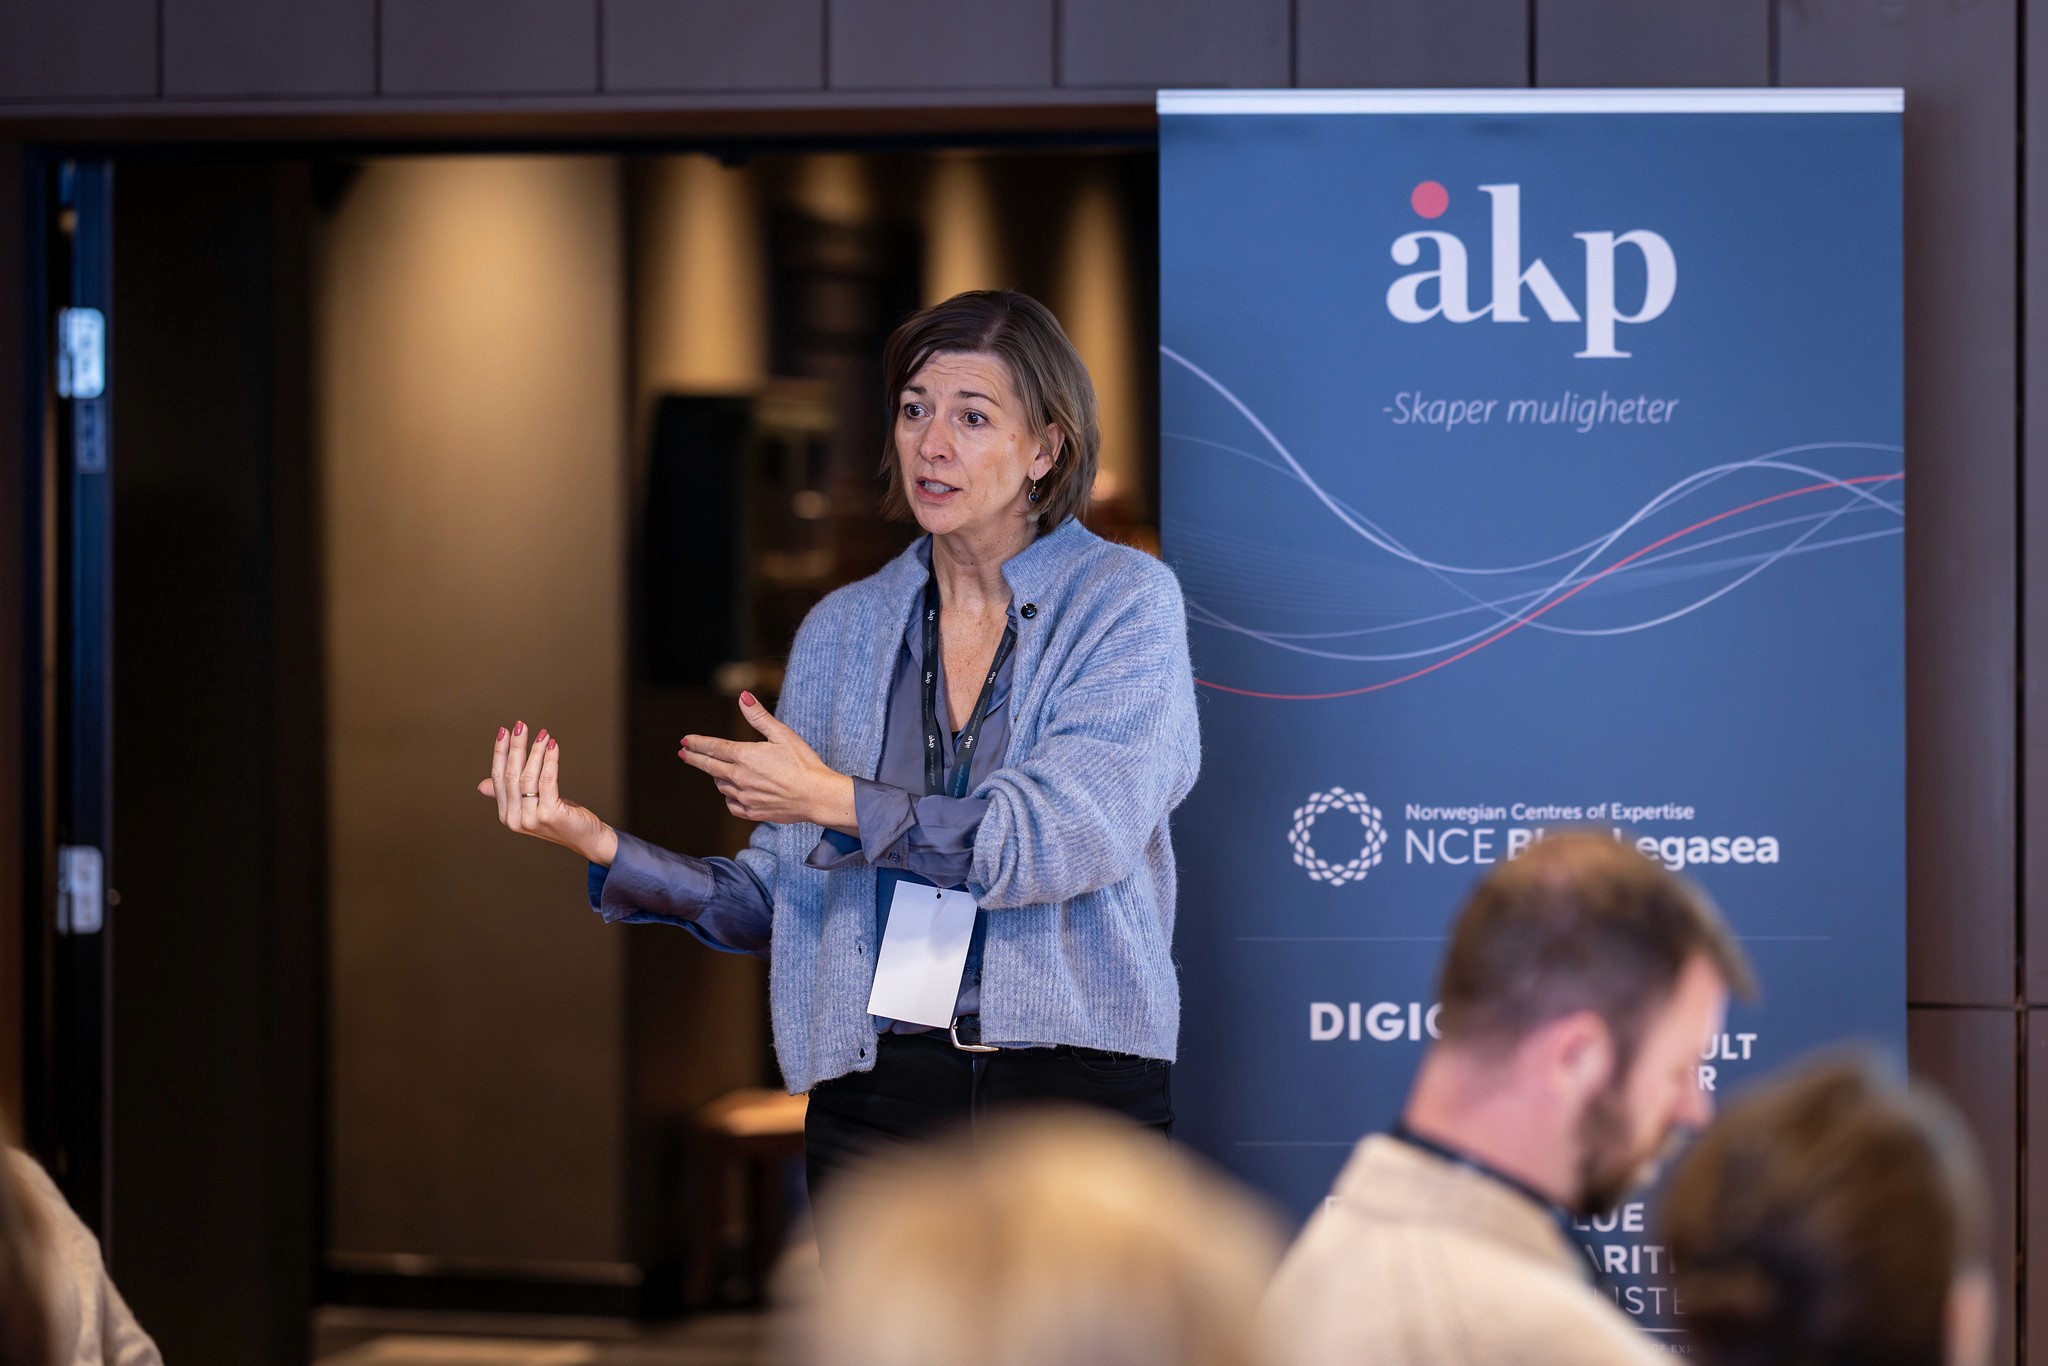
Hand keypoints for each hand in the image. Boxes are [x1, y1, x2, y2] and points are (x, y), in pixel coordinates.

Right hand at [477, 721, 618, 864]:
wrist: (586, 838)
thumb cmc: (560, 817)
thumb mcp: (531, 804)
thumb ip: (510, 794)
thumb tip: (482, 785)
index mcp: (506, 815)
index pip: (498, 778)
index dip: (500, 753)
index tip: (503, 732)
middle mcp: (515, 819)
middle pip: (511, 775)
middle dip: (516, 747)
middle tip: (520, 726)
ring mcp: (531, 818)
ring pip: (529, 776)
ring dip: (536, 751)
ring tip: (542, 735)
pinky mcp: (550, 814)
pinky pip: (548, 780)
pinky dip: (550, 760)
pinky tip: (553, 747)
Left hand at [680, 692, 856, 832]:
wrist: (817, 796)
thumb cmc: (804, 763)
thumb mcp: (783, 734)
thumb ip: (759, 717)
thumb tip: (742, 696)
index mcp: (745, 756)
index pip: (713, 748)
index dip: (697, 743)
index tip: (685, 741)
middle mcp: (740, 777)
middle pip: (710, 767)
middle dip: (695, 758)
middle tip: (684, 753)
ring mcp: (745, 797)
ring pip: (721, 786)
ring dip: (717, 776)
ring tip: (717, 771)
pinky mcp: (753, 812)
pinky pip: (732, 805)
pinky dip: (729, 797)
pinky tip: (732, 793)